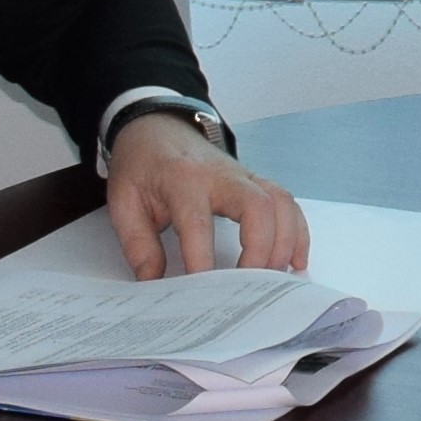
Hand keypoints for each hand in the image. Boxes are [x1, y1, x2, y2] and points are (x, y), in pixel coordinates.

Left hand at [108, 108, 310, 277]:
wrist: (157, 127)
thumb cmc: (142, 165)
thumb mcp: (123, 201)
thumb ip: (138, 244)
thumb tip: (153, 283)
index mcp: (182, 179)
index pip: (198, 221)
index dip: (201, 259)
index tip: (201, 292)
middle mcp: (221, 175)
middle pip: (257, 206)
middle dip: (260, 249)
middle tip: (248, 286)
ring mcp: (244, 176)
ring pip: (280, 203)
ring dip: (285, 242)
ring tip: (275, 279)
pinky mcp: (257, 182)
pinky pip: (288, 204)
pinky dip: (297, 233)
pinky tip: (295, 261)